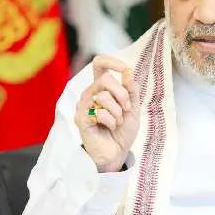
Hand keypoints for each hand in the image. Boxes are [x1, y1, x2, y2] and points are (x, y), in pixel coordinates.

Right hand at [74, 56, 140, 172]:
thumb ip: (131, 89)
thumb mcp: (133, 107)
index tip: (125, 68)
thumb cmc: (123, 131)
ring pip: (103, 96)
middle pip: (104, 78)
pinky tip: (110, 128)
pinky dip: (111, 121)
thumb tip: (128, 70)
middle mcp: (90, 93)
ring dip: (118, 111)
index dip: (112, 61)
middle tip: (127, 108)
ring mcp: (84, 105)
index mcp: (102, 88)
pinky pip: (99, 112)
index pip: (99, 64)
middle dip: (122, 93)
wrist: (118, 152)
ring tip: (118, 122)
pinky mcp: (81, 119)